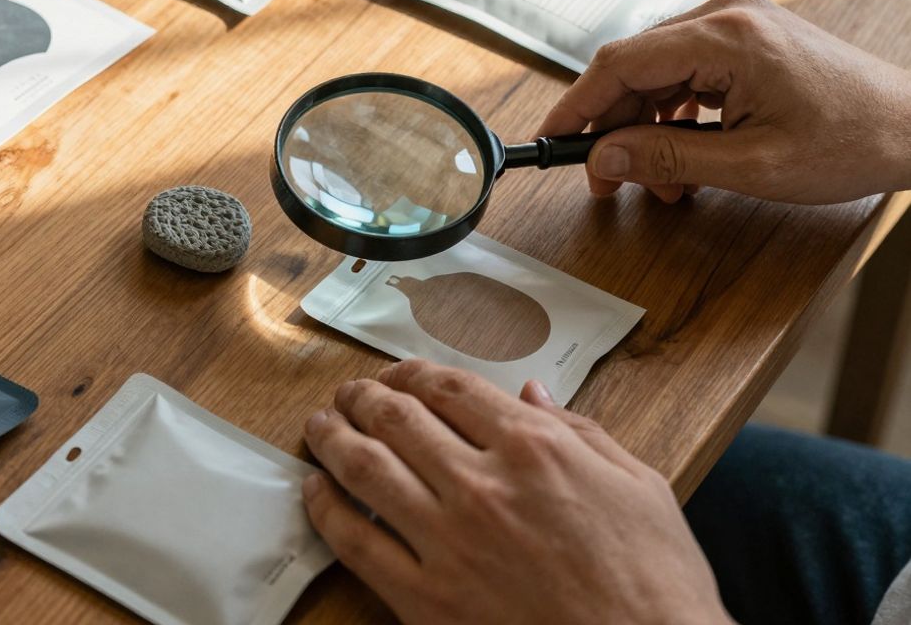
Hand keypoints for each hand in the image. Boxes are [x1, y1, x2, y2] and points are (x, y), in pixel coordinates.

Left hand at [302, 360, 732, 624]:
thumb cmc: (656, 586)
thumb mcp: (640, 487)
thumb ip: (581, 432)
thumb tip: (532, 394)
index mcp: (536, 450)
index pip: (451, 389)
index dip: (412, 373)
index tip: (398, 375)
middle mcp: (482, 485)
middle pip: (398, 419)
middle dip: (363, 397)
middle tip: (348, 394)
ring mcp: (448, 542)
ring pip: (365, 469)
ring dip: (332, 438)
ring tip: (319, 426)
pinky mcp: (425, 598)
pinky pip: (356, 543)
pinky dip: (326, 510)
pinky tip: (315, 491)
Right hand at [538, 0, 910, 203]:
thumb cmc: (853, 138)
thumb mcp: (750, 164)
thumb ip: (667, 158)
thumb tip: (605, 157)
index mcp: (727, 35)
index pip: (621, 63)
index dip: (577, 105)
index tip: (552, 139)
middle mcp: (727, 16)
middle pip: (633, 69)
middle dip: (612, 129)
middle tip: (604, 180)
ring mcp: (736, 24)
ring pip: (655, 76)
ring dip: (644, 131)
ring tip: (656, 183)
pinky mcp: (745, 40)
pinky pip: (683, 76)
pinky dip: (671, 118)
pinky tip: (679, 158)